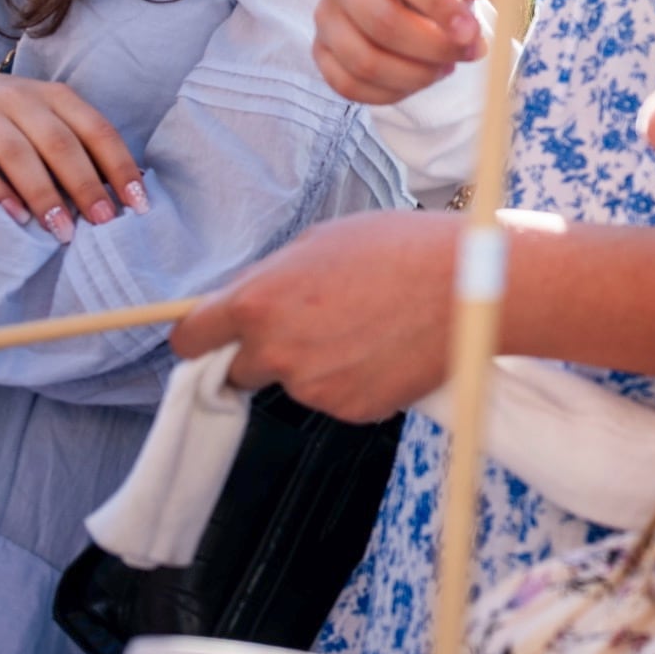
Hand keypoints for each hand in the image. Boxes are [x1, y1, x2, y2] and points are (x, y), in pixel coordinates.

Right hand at [0, 67, 146, 239]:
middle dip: (86, 185)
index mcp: (55, 96)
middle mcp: (22, 99)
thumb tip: (118, 193)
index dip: (120, 167)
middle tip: (103, 222)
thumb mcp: (44, 116)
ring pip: (19, 154)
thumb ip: (74, 144)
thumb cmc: (7, 114)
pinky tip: (14, 215)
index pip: (97, 130)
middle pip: (61, 143)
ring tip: (62, 230)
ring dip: (45, 194)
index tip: (137, 204)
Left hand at [173, 209, 458, 420]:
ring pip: (293, 381)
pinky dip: (349, 379)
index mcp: (258, 303)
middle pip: (239, 369)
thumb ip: (273, 278)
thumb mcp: (319, 242)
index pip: (191, 339)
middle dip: (259, 352)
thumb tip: (254, 300)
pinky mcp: (349, 412)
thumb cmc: (395, 248)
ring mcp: (312, 389)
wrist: (463, 287)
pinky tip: (381, 348)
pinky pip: (333, 396)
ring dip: (312, 361)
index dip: (197, 339)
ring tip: (363, 324)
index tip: (205, 339)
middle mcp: (276, 352)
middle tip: (305, 324)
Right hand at [313, 0, 497, 104]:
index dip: (442, 7)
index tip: (472, 32)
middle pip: (383, 22)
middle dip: (433, 47)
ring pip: (365, 60)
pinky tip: (417, 80)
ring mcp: (324, 15)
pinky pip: (349, 85)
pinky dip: (390, 92)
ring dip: (415, 75)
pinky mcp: (319, 50)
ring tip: (444, 67)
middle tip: (466, 54)